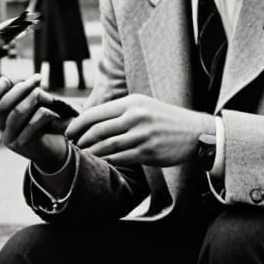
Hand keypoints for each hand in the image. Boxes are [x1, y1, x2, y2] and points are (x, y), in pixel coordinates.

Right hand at [0, 74, 69, 168]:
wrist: (52, 153)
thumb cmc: (42, 126)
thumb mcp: (31, 108)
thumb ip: (25, 95)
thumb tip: (27, 79)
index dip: (2, 85)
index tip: (19, 77)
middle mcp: (1, 130)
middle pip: (4, 105)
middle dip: (21, 88)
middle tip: (37, 78)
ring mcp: (10, 139)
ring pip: (17, 113)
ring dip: (33, 99)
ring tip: (48, 95)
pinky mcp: (24, 145)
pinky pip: (32, 124)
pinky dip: (45, 114)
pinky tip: (55, 112)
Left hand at [66, 94, 213, 167]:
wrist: (194, 132)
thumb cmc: (165, 119)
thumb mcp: (143, 106)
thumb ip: (120, 111)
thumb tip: (91, 120)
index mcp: (132, 103)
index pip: (96, 113)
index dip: (78, 124)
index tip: (70, 132)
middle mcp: (136, 117)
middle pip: (98, 130)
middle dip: (81, 140)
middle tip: (74, 145)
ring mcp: (142, 135)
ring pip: (107, 146)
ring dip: (92, 152)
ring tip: (85, 154)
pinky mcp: (147, 152)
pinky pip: (120, 158)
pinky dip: (108, 160)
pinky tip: (103, 161)